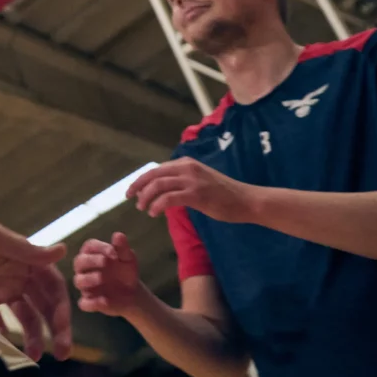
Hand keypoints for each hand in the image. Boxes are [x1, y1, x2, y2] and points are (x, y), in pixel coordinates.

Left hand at [0, 208, 71, 360]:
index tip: (64, 330)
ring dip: (32, 336)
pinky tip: (6, 351)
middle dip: (55, 330)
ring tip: (34, 357)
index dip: (62, 308)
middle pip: (42, 306)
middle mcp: (15, 276)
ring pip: (23, 317)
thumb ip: (26, 250)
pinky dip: (2, 336)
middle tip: (62, 355)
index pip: (52, 287)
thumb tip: (64, 250)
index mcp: (24, 260)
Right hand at [72, 232, 142, 315]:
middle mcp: (85, 269)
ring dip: (89, 279)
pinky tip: (105, 300)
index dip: (100, 247)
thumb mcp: (128, 259)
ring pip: (78, 280)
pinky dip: (92, 302)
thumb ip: (122, 248)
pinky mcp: (89, 302)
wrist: (132, 294)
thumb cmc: (126, 272)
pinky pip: (84, 303)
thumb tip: (118, 235)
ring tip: (102, 278)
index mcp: (92, 254)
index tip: (113, 252)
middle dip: (91, 261)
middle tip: (105, 262)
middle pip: (79, 261)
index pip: (89, 246)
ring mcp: (86, 286)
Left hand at [129, 157, 258, 223]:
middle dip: (137, 186)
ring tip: (143, 208)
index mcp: (186, 163)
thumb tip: (163, 191)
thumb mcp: (199, 181)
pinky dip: (158, 205)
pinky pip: (169, 198)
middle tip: (129, 198)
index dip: (142, 179)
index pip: (157, 169)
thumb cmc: (224, 194)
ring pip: (158, 185)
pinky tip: (154, 213)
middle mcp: (187, 168)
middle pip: (153, 174)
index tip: (133, 190)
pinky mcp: (196, 194)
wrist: (246, 200)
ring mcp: (192, 180)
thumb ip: (182, 182)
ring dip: (146, 197)